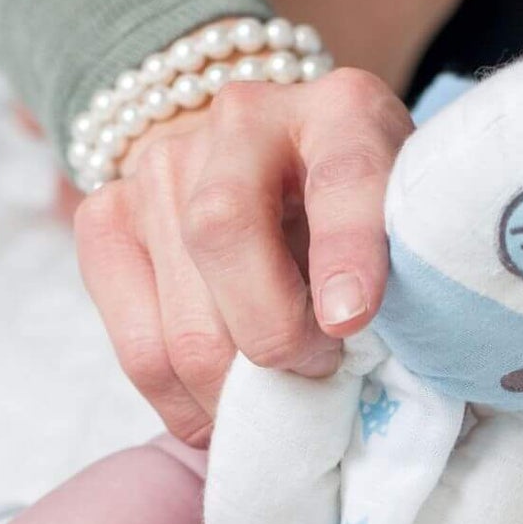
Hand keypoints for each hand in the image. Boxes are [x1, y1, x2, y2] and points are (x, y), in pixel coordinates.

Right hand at [74, 64, 410, 443]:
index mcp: (344, 113)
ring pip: (184, 323)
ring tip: (280, 399)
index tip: (351, 319)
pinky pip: (139, 349)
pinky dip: (189, 406)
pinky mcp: (106, 220)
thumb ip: (415, 281)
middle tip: (322, 374)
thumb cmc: (372, 227)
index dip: (347, 249)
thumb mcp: (412, 235)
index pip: (343, 174)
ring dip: (239, 393)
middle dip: (279, 344)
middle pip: (225, 241)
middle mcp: (241, 121)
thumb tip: (395, 385)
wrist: (280, 174)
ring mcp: (161, 166)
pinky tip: (227, 410)